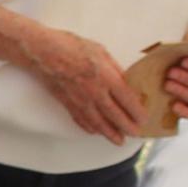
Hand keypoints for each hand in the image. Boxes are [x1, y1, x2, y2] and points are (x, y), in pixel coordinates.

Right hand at [19, 21, 155, 142]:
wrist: (43, 52)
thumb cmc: (71, 46)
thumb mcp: (100, 51)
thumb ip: (114, 69)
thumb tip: (125, 82)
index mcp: (106, 77)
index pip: (127, 100)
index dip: (137, 112)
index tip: (144, 118)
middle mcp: (95, 93)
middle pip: (115, 116)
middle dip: (128, 127)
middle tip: (136, 134)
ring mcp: (80, 101)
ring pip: (98, 123)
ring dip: (110, 134)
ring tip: (119, 140)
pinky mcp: (67, 103)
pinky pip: (81, 120)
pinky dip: (89, 128)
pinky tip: (95, 131)